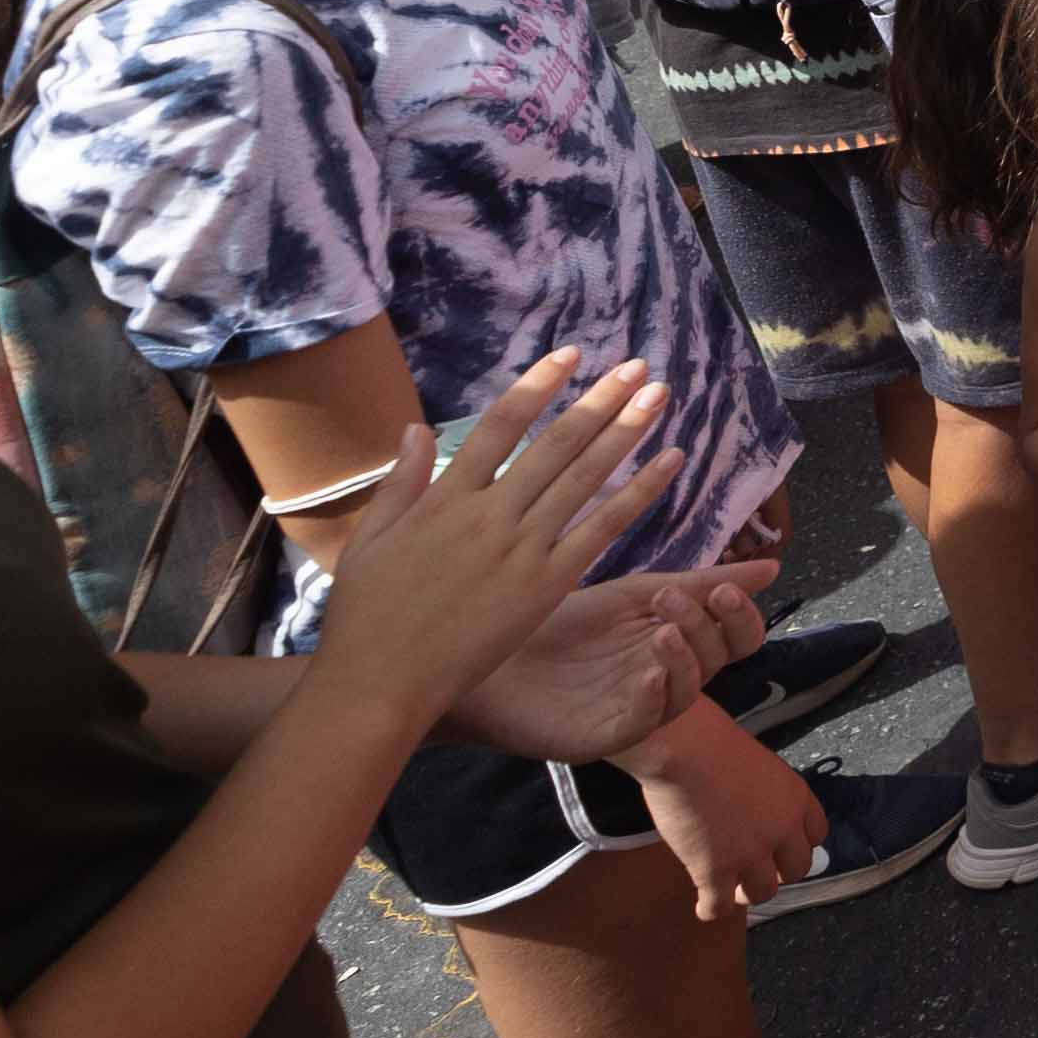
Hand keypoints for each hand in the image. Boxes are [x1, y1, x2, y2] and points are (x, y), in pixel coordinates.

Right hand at [299, 354, 684, 738]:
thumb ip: (402, 482)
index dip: (539, 386)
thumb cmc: (366, 617)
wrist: (380, 683)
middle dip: (600, 400)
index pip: (502, 425)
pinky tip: (670, 463)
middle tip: (637, 366)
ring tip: (658, 395)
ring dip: (626, 432)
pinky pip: (602, 529)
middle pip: (556, 443)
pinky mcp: (546, 585)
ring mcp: (521, 549)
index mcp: (445, 498)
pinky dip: (640, 493)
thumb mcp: (371, 540)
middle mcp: (489, 514)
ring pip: (585, 477)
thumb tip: (416, 426)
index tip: (570, 355)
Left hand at [449, 557, 771, 762]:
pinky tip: (646, 673)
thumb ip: (696, 583)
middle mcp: (668, 677)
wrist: (488, 654)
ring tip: (659, 630)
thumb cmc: (557, 623)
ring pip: (690, 692)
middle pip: (721, 660)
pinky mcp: (606, 737)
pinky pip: (646, 724)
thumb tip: (773, 568)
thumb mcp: (633, 594)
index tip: (723, 588)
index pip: (737, 636)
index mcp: (679, 641)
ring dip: (685, 658)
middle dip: (706, 627)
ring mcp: (639, 709)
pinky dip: (654, 697)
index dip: (740, 614)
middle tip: (668, 600)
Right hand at [630, 716, 826, 920]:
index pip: (816, 835)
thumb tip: (753, 811)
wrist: (687, 750)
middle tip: (756, 872)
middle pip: (796, 870)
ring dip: (746, 894)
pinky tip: (703, 907)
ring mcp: (750, 854)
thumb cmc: (715, 745)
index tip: (782, 849)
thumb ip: (766, 796)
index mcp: (796, 799)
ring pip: (763, 894)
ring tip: (730, 891)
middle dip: (778, 874)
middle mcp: (782, 830)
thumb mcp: (761, 767)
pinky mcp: (715, 871)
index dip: (798, 845)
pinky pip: (718, 906)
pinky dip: (711, 909)